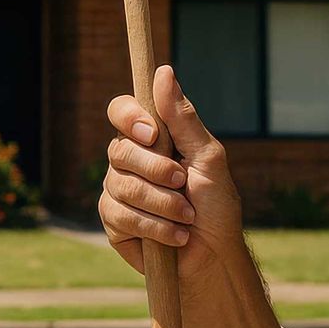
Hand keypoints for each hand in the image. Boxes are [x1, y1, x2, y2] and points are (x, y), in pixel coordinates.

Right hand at [99, 64, 246, 291]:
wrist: (214, 256)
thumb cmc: (215, 205)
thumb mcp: (207, 157)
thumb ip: (183, 118)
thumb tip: (164, 72)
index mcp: (150, 139)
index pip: (121, 111)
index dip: (128, 117)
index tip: (150, 133)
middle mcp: (129, 160)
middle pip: (119, 149)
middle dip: (156, 170)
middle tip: (183, 183)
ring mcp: (117, 189)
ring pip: (120, 184)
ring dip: (162, 203)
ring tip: (186, 217)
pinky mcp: (113, 220)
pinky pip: (120, 214)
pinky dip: (154, 226)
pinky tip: (173, 235)